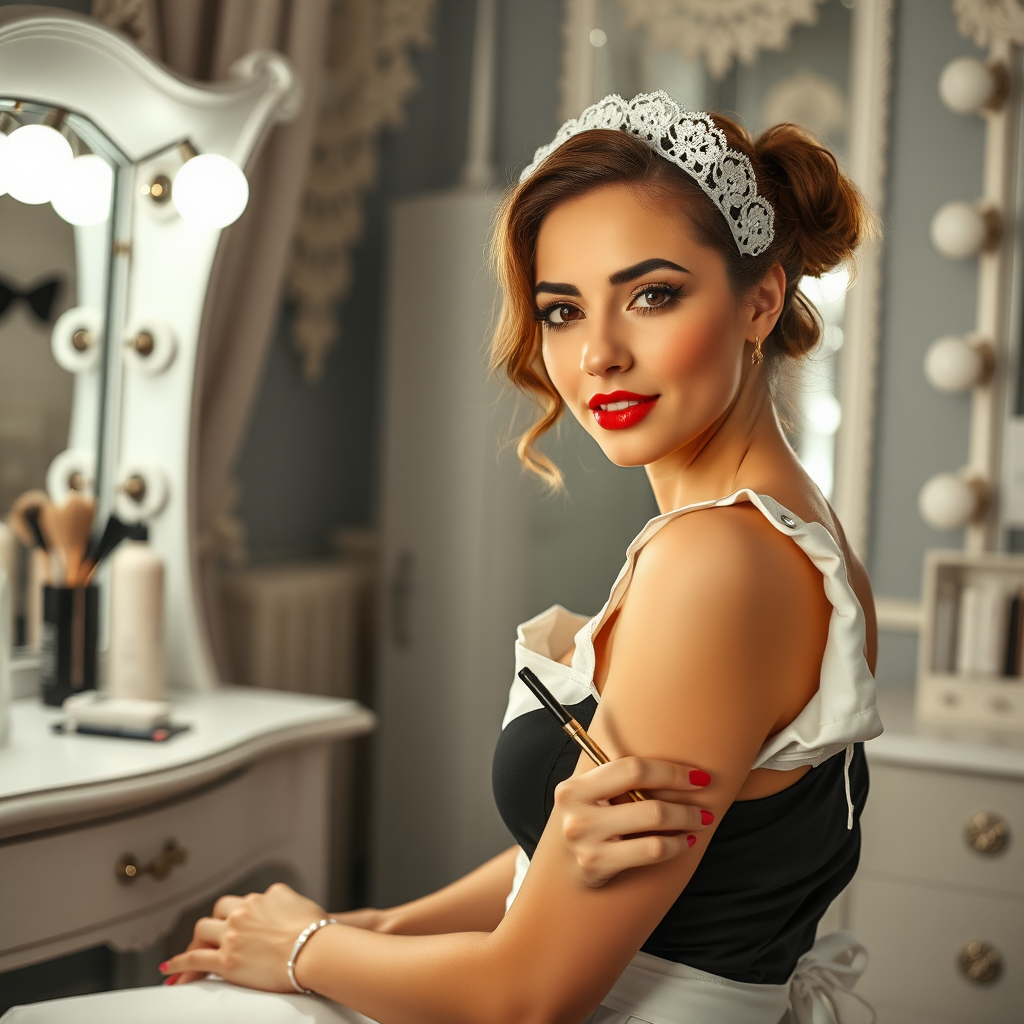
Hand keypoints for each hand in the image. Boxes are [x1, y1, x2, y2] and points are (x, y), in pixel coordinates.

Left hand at [160, 883, 327, 990]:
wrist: (316, 951)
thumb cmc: (320, 934)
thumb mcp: (305, 908)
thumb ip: (289, 905)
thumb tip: (292, 911)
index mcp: (268, 895)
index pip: (247, 900)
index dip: (240, 913)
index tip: (238, 922)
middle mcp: (247, 909)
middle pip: (221, 909)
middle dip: (217, 922)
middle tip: (215, 936)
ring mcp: (234, 933)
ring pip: (204, 930)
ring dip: (199, 940)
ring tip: (194, 951)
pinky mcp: (226, 959)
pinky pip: (194, 959)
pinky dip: (179, 963)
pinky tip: (170, 968)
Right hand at [555, 756, 713, 887]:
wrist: (563, 872)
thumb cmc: (589, 823)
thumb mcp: (590, 796)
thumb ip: (616, 777)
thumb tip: (671, 762)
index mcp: (575, 787)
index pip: (633, 768)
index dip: (671, 772)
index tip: (698, 777)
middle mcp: (576, 813)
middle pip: (648, 802)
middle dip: (686, 804)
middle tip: (705, 806)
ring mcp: (585, 841)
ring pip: (653, 825)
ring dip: (686, 822)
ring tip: (701, 822)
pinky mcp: (596, 864)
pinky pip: (651, 851)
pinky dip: (676, 846)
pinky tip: (685, 842)